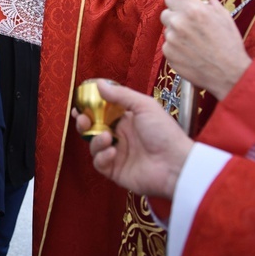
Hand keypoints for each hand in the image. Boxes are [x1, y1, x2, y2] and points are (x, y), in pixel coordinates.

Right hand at [74, 80, 193, 198]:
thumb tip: (99, 84)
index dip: (89, 109)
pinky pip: (99, 163)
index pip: (102, 113)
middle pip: (93, 129)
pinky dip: (102, 157)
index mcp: (126, 120)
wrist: (175, 164)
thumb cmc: (164, 132)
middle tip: (83, 120)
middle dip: (84, 124)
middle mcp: (120, 136)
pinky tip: (113, 153)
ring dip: (95, 140)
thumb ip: (121, 95)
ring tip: (108, 137)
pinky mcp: (115, 171)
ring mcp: (117, 154)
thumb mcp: (144, 106)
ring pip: (93, 145)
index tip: (79, 105)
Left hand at [160, 0, 250, 99]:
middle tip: (190, 26)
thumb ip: (209, 2)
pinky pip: (168, 45)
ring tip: (194, 42)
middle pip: (166, 14)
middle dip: (176, 17)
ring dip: (176, 33)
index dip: (178, 2)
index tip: (183, 6)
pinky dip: (176, 48)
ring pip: (168, 30)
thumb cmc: (229, 44)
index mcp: (192, 10)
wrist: (228, 73)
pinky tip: (191, 52)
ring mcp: (171, 39)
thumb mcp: (224, 16)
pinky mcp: (168, 54)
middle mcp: (178, 23)